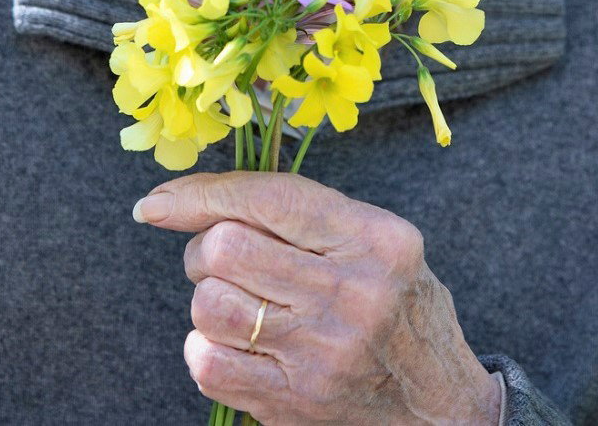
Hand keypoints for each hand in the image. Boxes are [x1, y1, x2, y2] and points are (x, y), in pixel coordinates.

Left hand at [134, 171, 501, 425]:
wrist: (439, 405)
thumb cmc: (397, 307)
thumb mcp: (378, 242)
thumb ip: (302, 213)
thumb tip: (188, 198)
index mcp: (377, 240)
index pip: (270, 200)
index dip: (202, 194)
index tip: (158, 202)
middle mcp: (352, 295)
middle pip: (226, 248)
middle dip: (205, 248)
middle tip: (224, 261)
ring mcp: (322, 354)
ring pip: (208, 305)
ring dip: (207, 299)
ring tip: (238, 303)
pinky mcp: (294, 402)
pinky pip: (208, 363)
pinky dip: (206, 347)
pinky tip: (237, 344)